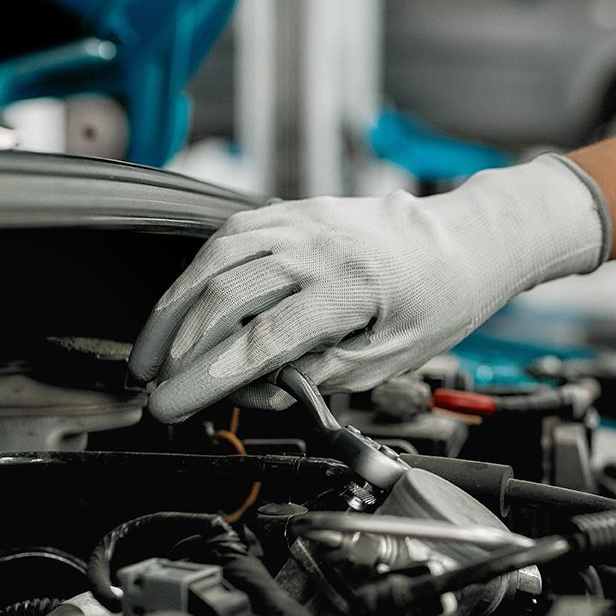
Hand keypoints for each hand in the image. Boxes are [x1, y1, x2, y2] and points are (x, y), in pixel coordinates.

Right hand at [129, 155, 608, 421]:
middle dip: (178, 348)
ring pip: (214, 259)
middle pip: (225, 296)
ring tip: (151, 352)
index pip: (262, 339)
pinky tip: (181, 304)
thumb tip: (266, 387)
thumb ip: (327, 372)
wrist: (464, 241)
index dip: (208, 377)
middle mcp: (319, 248)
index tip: (174, 405)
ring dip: (173, 308)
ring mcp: (303, 222)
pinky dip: (196, 271)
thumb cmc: (438, 300)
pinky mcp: (293, 210)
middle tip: (154, 387)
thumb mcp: (396, 356)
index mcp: (351, 289)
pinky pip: (230, 235)